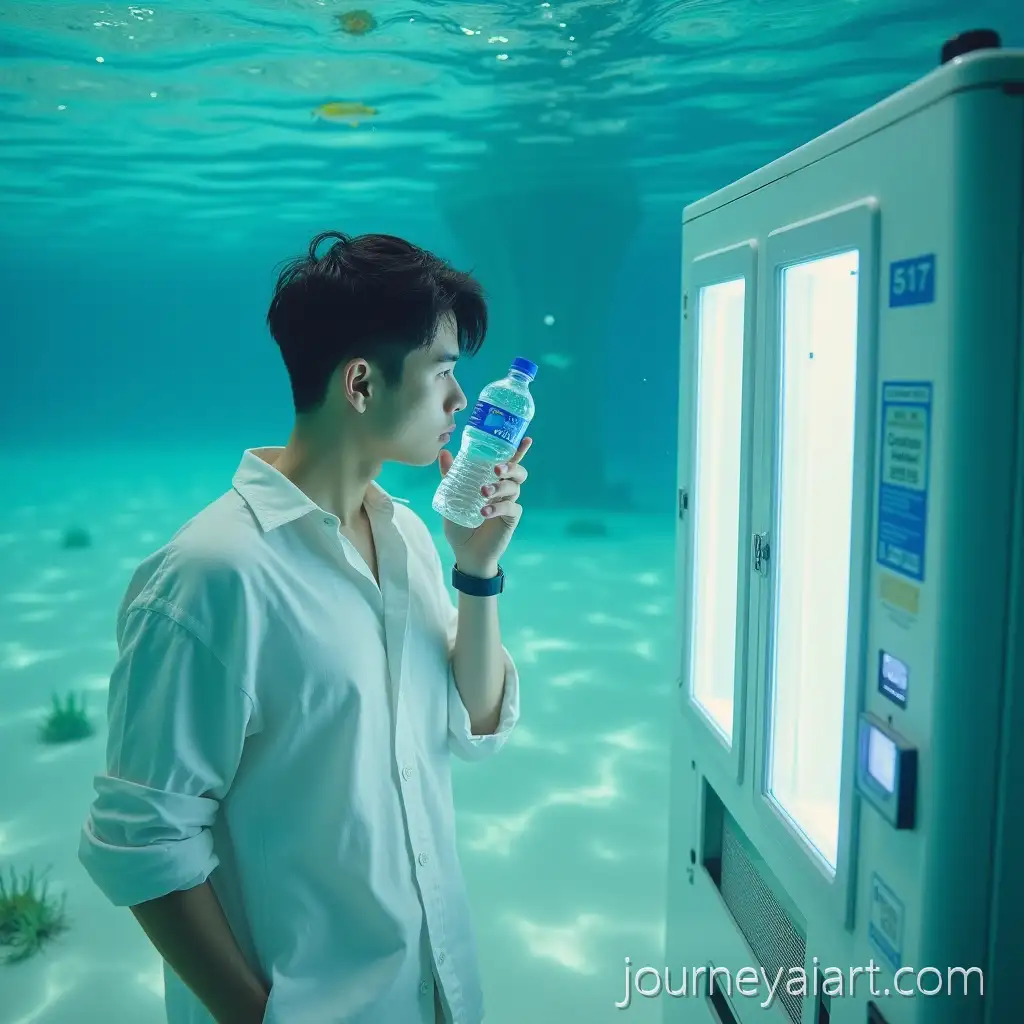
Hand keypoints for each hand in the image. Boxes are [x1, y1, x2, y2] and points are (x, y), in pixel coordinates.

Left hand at [437, 437, 531, 576]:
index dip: (518, 450)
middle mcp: (504, 489)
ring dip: (499, 486)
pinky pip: (510, 508)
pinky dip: (497, 508)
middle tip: (496, 469)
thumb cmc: (460, 523)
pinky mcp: (511, 518)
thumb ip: (450, 476)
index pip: (508, 461)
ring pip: (514, 487)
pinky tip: (484, 512)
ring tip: (483, 491)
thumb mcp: (451, 497)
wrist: (466, 551)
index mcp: (493, 480)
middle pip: (517, 471)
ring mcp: (509, 503)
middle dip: (510, 466)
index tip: (525, 439)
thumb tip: (445, 453)